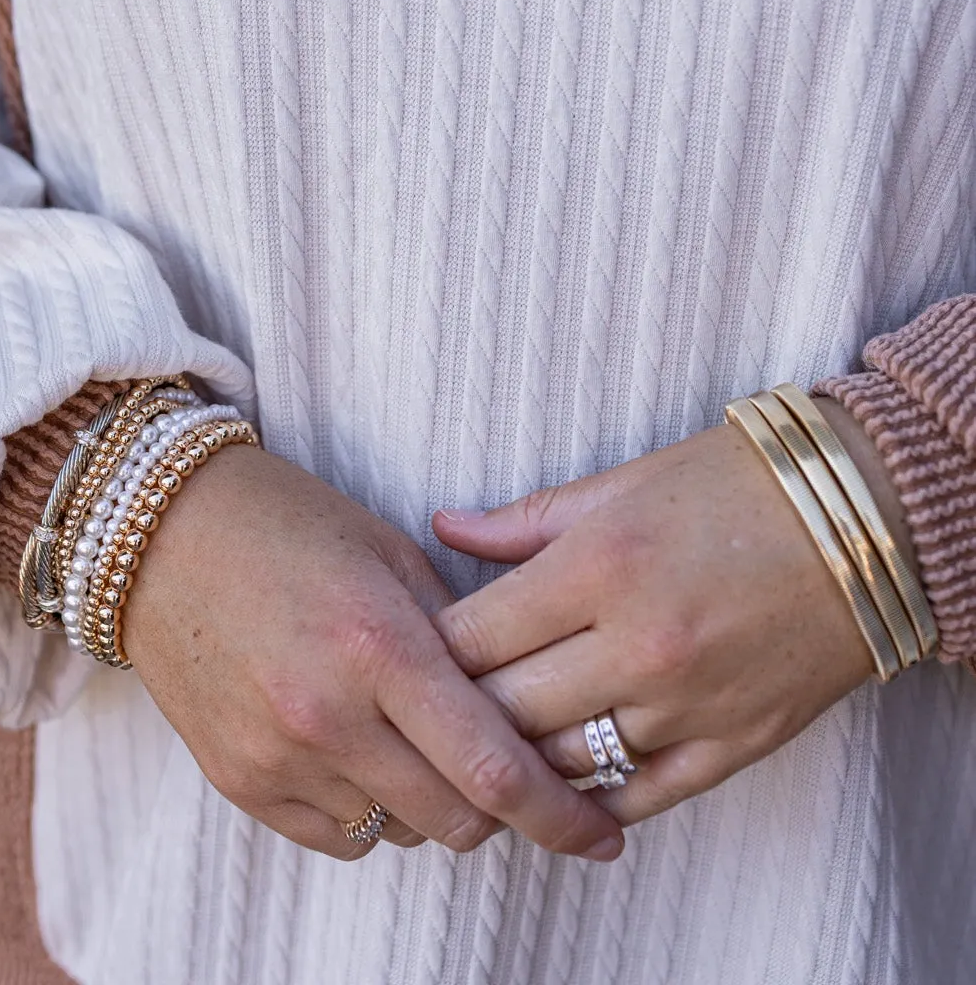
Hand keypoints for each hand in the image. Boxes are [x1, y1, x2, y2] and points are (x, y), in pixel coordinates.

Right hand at [123, 443, 623, 860]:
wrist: (159, 531)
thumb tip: (528, 706)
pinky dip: (370, 811)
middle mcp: (327, 714)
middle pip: (456, 818)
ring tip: (428, 745)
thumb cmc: (287, 524)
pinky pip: (338, 837)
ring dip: (433, 804)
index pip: (494, 766)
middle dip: (507, 812)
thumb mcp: (390, 554)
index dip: (562, 813)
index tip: (604, 831)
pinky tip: (369, 755)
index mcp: (379, 644)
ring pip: (399, 832)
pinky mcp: (239, 782)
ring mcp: (277, 756)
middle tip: (528, 784)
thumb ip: (461, 635)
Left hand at [432, 408, 880, 827]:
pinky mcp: (732, 747)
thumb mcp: (622, 482)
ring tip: (485, 743)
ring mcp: (687, 706)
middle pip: (504, 711)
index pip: (476, 637)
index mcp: (600, 566)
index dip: (429, 650)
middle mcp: (638, 644)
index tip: (409, 650)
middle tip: (431, 708)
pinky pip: (637, 794)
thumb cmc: (736, 485)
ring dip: (516, 758)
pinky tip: (560, 779)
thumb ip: (525, 521)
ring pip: (561, 763)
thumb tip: (443, 528)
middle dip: (457, 712)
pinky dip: (589, 792)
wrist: (867, 523)